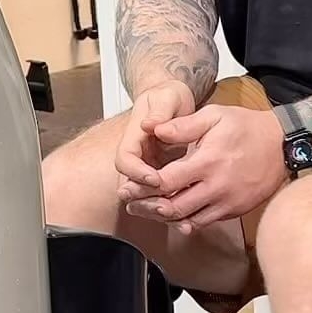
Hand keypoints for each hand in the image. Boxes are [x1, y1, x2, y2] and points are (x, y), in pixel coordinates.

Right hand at [113, 81, 196, 201]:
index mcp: (133, 137)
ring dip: (157, 206)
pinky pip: (160, 194)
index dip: (136, 172)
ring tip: (178, 216)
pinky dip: (171, 204)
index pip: (124, 160)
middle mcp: (138, 155)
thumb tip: (150, 124)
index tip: (155, 178)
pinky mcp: (161, 173)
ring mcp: (147, 165)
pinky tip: (187, 213)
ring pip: (144, 194)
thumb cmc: (168, 97)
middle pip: (130, 184)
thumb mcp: (167, 97)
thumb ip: (160, 111)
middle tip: (165, 206)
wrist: (173, 100)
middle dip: (146, 198)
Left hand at [123, 104, 285, 233]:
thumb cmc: (246, 127)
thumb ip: (182, 125)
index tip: (128, 186)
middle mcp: (216, 186)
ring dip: (164, 218)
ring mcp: (226, 202)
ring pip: (187, 220)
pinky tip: (172, 216)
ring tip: (146, 211)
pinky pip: (204, 223)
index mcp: (208, 161)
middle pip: (173, 207)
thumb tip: (152, 129)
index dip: (144, 187)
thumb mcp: (214, 116)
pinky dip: (185, 222)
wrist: (283, 145)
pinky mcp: (234, 210)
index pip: (167, 182)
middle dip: (147, 207)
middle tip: (130, 203)